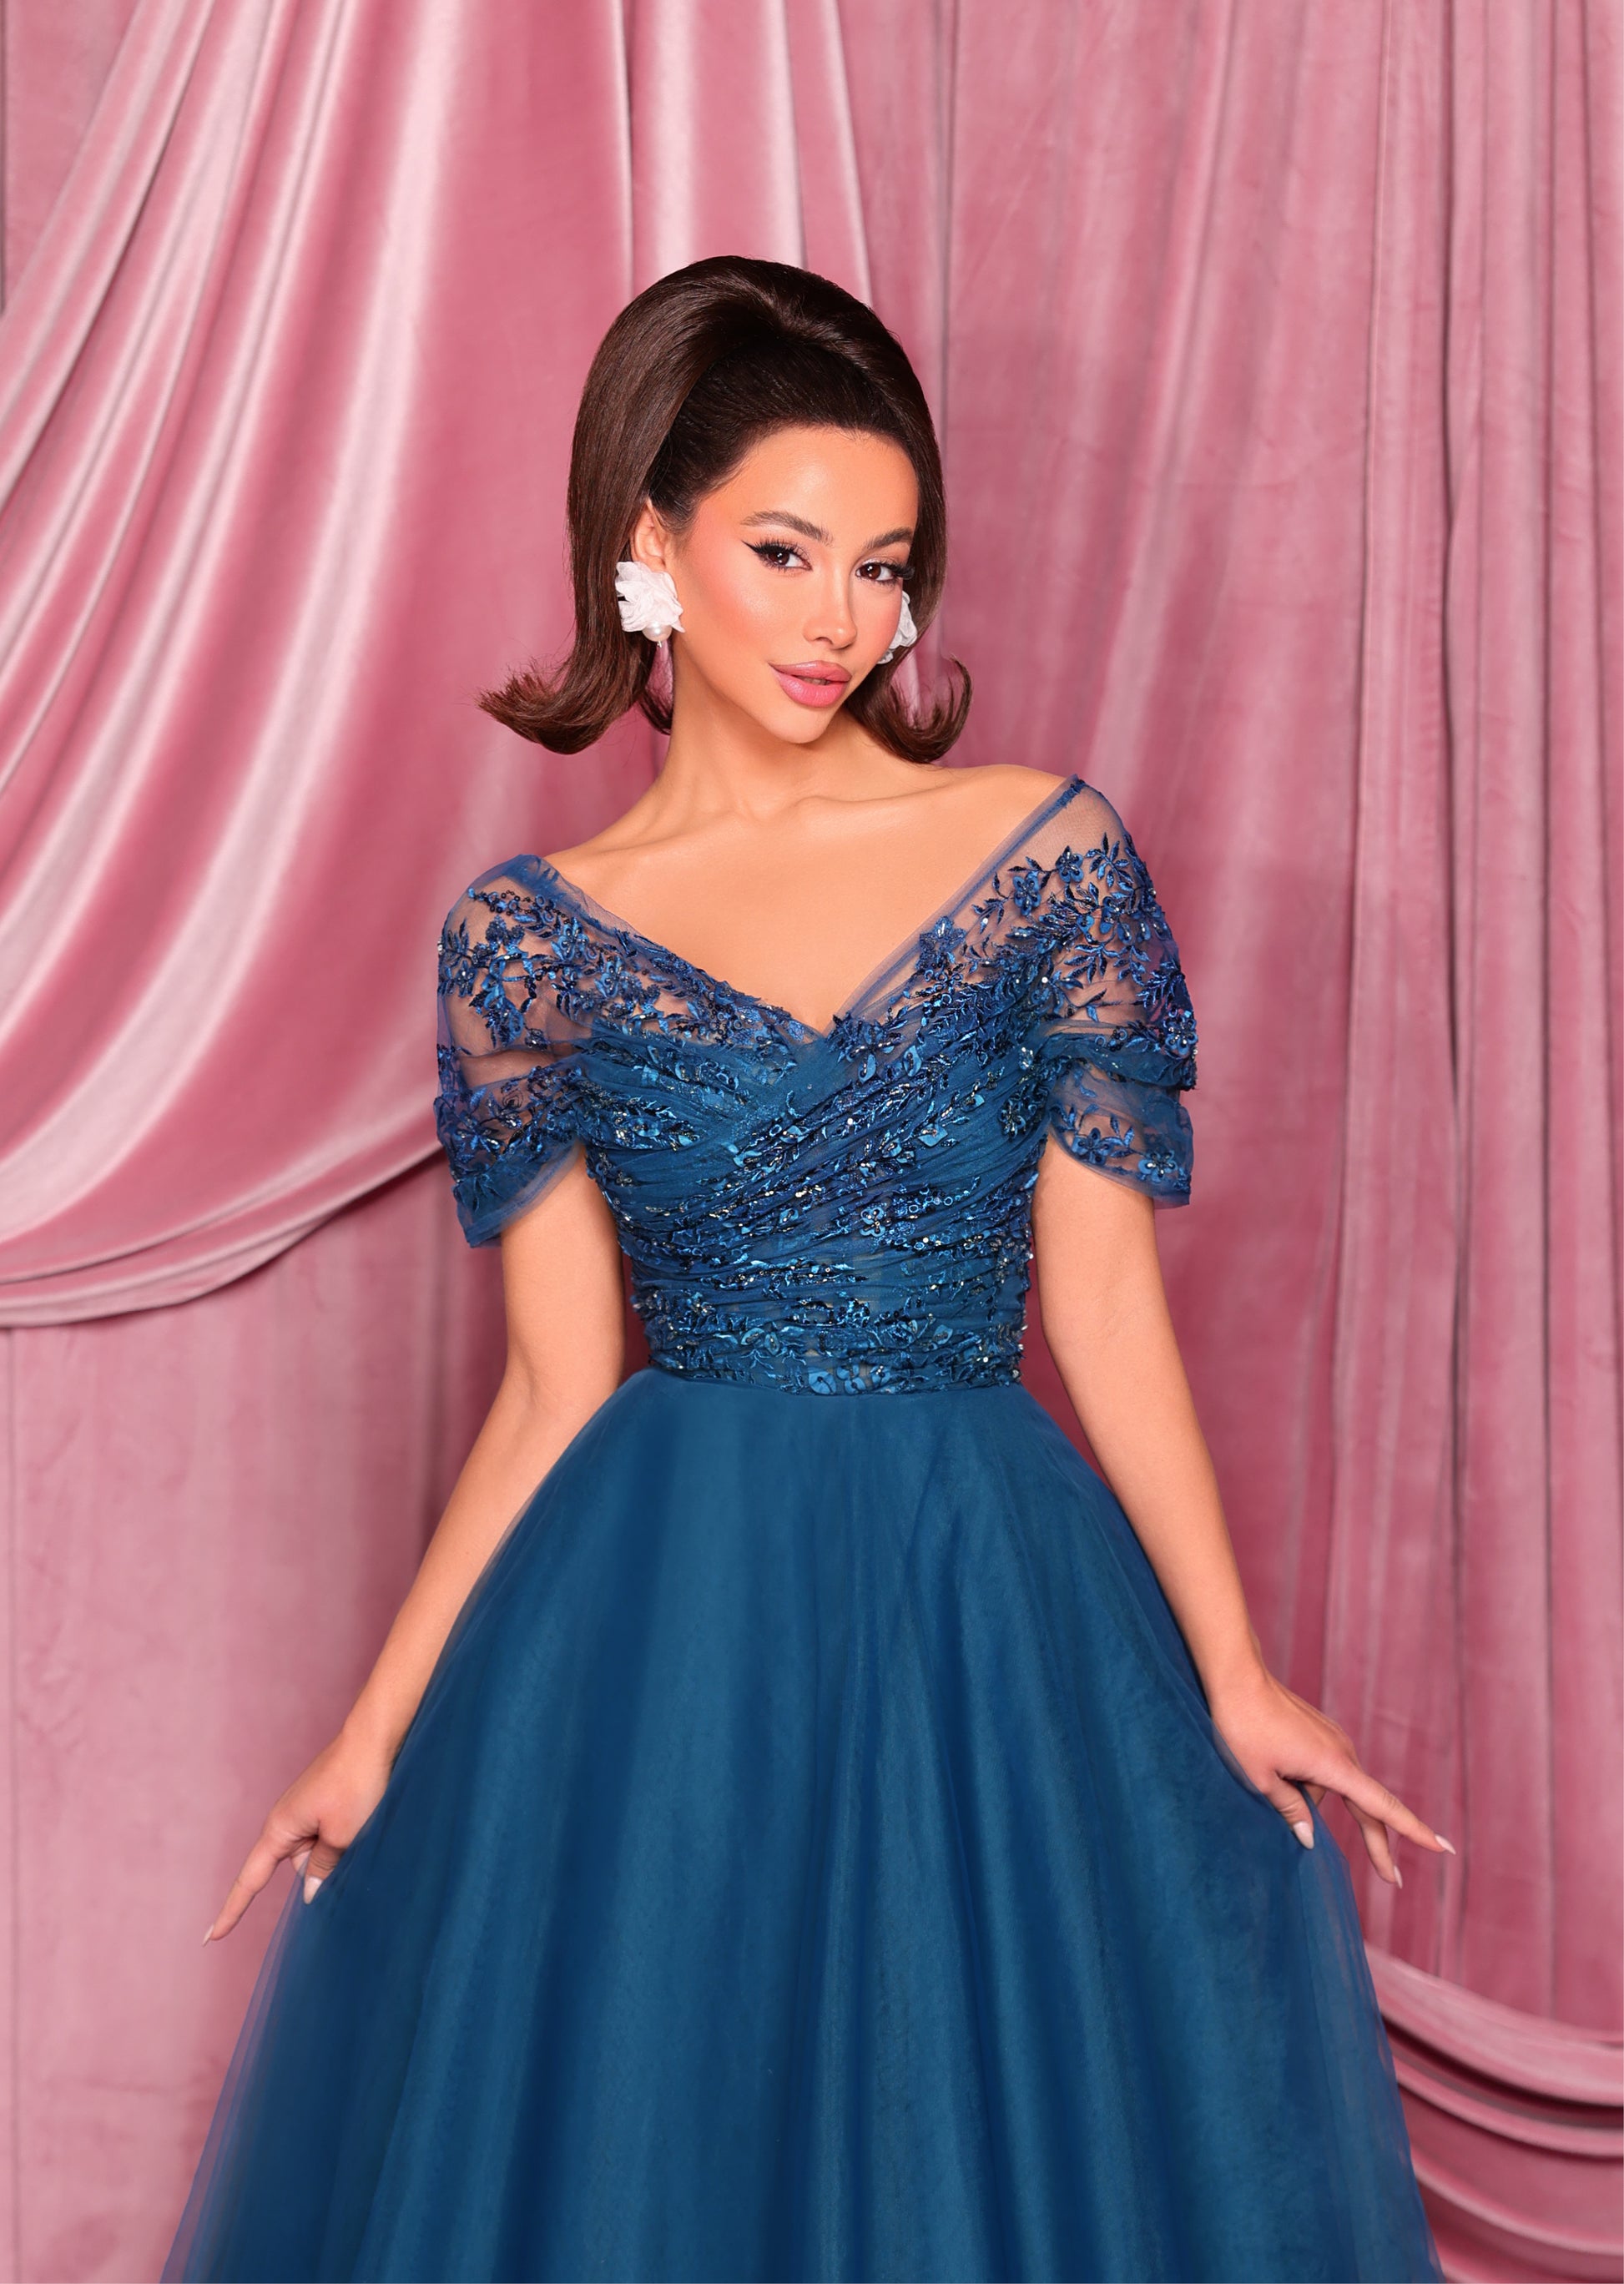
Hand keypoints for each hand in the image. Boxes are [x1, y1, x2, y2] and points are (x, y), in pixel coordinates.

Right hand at [202, 1729, 394, 1941]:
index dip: (232, 1912)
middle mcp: (285, 1821)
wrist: (375, 1737)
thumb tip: (310, 1893)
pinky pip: (329, 1835)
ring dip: (340, 1849)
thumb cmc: (356, 1783)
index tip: (210, 1940)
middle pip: (300, 1867)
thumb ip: (323, 1868)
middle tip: (354, 1838)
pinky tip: (364, 1817)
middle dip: (326, 1867)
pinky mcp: (322, 1804)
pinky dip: (344, 1837)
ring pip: (319, 1852)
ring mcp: (304, 1810)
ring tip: (363, 1818)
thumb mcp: (342, 1834)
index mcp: (279, 1830)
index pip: (249, 1881)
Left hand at [1206, 1666, 1454, 1886]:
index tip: (1441, 1848)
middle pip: (1369, 1807)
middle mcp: (1341, 1752)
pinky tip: (1276, 1768)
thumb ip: (1290, 1811)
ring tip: (1266, 1774)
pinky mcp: (1321, 1734)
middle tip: (1391, 1880)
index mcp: (1333, 1766)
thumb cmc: (1244, 1728)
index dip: (1412, 1830)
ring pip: (1332, 1788)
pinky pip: (1322, 1770)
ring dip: (1308, 1798)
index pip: (1381, 1807)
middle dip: (1377, 1844)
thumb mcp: (1260, 1778)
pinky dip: (1306, 1782)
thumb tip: (1310, 1839)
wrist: (1237, 1677)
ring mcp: (1333, 1740)